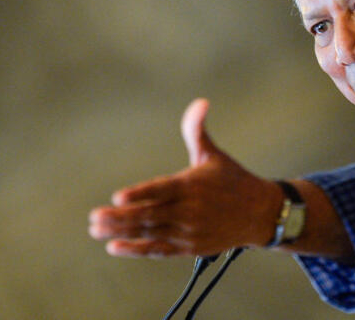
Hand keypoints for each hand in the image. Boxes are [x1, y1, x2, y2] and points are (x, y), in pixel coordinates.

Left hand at [88, 98, 280, 256]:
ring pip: (150, 233)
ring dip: (122, 232)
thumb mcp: (213, 154)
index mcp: (192, 185)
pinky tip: (115, 247)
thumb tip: (201, 102)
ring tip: (96, 229)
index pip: (161, 190)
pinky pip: (159, 250)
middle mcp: (189, 211)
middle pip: (150, 215)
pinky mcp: (189, 248)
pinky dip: (137, 250)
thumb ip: (196, 131)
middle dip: (120, 217)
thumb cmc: (233, 180)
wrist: (261, 214)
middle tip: (93, 216)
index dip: (139, 194)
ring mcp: (189, 232)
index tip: (117, 197)